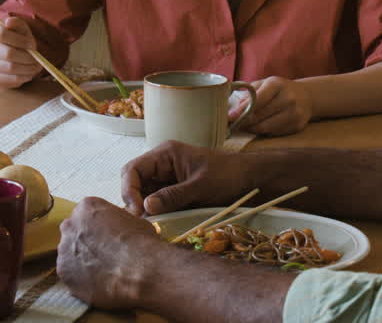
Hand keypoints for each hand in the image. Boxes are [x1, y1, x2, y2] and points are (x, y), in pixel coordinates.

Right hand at [0, 12, 41, 87]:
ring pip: (8, 68)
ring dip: (26, 69)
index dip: (20, 40)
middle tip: (37, 59)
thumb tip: (9, 22)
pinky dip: (21, 77)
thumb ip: (17, 23)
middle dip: (26, 57)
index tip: (32, 45)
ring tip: (36, 67)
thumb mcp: (20, 28)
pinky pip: (7, 80)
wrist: (11, 50)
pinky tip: (28, 73)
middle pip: (7, 53)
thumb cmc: (17, 37)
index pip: (2, 34)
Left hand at [57, 197, 162, 308]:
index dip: (98, 227)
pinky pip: (70, 275)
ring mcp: (64, 250)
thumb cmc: (140, 243)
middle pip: (74, 233)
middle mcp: (70, 225)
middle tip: (103, 254)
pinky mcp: (64, 272)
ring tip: (102, 271)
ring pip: (70, 255)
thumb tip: (119, 228)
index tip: (107, 237)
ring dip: (82, 261)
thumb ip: (117, 221)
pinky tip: (98, 282)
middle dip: (86, 243)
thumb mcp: (133, 220)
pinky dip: (81, 280)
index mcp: (87, 207)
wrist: (139, 269)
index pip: (87, 214)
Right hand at [122, 141, 250, 215]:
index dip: (130, 191)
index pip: (133, 170)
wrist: (252, 180)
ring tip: (150, 227)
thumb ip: (173, 196)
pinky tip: (159, 226)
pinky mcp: (175, 193)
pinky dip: (156, 215)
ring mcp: (168, 180)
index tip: (138, 212)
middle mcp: (162, 165)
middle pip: (134, 183)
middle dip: (134, 202)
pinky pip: (158, 204)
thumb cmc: (229, 176)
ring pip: (144, 196)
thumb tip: (146, 207)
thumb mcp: (201, 186)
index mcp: (165, 155)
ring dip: (144, 211)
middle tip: (143, 223)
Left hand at [231, 76, 312, 135]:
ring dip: (252, 128)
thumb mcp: (265, 83)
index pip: (257, 100)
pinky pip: (273, 133)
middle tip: (232, 124)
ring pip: (265, 127)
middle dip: (243, 121)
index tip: (229, 117)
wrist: (306, 96)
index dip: (242, 110)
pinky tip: (260, 126)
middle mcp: (288, 98)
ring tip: (244, 126)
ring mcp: (294, 113)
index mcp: (277, 84)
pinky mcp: (297, 126)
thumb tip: (233, 106)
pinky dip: (263, 131)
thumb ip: (249, 92)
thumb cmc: (279, 89)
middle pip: (259, 116)